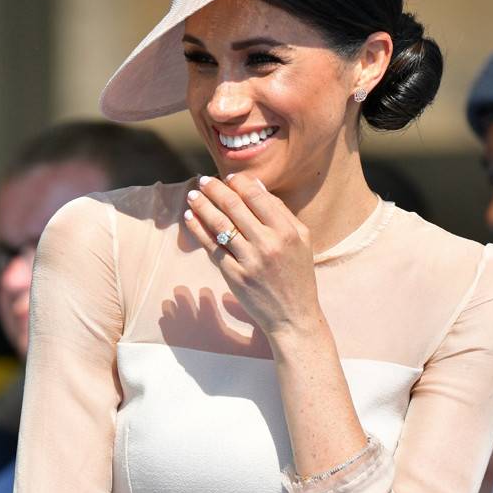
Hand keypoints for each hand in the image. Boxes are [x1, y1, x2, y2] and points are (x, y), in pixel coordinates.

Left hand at [183, 173, 320, 340]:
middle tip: (204, 180)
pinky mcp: (234, 275)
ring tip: (193, 195)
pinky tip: (190, 218)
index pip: (256, 197)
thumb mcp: (302, 239)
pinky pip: (211, 247)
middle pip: (234, 207)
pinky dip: (198, 230)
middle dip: (215, 189)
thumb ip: (281, 211)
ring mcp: (249, 260)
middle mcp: (268, 244)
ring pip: (219, 225)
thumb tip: (256, 185)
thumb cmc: (298, 274)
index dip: (239, 183)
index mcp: (287, 231)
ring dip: (202, 206)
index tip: (228, 177)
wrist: (293, 315)